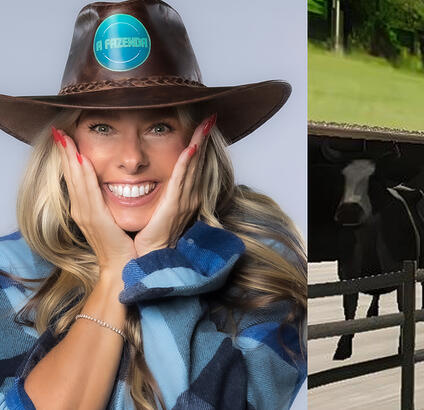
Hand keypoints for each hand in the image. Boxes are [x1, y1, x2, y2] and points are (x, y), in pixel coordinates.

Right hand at [52, 127, 137, 279]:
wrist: (124, 268)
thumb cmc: (123, 245)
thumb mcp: (113, 220)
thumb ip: (108, 204)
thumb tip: (111, 188)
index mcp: (86, 209)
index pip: (76, 177)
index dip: (69, 157)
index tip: (66, 138)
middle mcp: (81, 209)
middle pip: (71, 175)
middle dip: (65, 152)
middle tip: (59, 131)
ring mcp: (85, 214)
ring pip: (76, 179)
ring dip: (70, 157)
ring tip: (64, 137)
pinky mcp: (94, 218)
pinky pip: (88, 191)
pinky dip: (83, 174)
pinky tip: (80, 159)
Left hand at [133, 114, 215, 256]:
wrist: (146, 258)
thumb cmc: (148, 237)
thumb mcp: (156, 210)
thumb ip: (159, 193)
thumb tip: (147, 178)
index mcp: (183, 196)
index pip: (192, 165)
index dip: (198, 144)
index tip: (201, 125)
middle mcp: (188, 196)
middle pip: (198, 161)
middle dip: (203, 138)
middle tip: (209, 116)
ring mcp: (184, 201)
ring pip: (194, 166)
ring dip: (199, 144)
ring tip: (205, 124)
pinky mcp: (174, 206)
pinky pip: (182, 180)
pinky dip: (187, 163)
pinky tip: (191, 147)